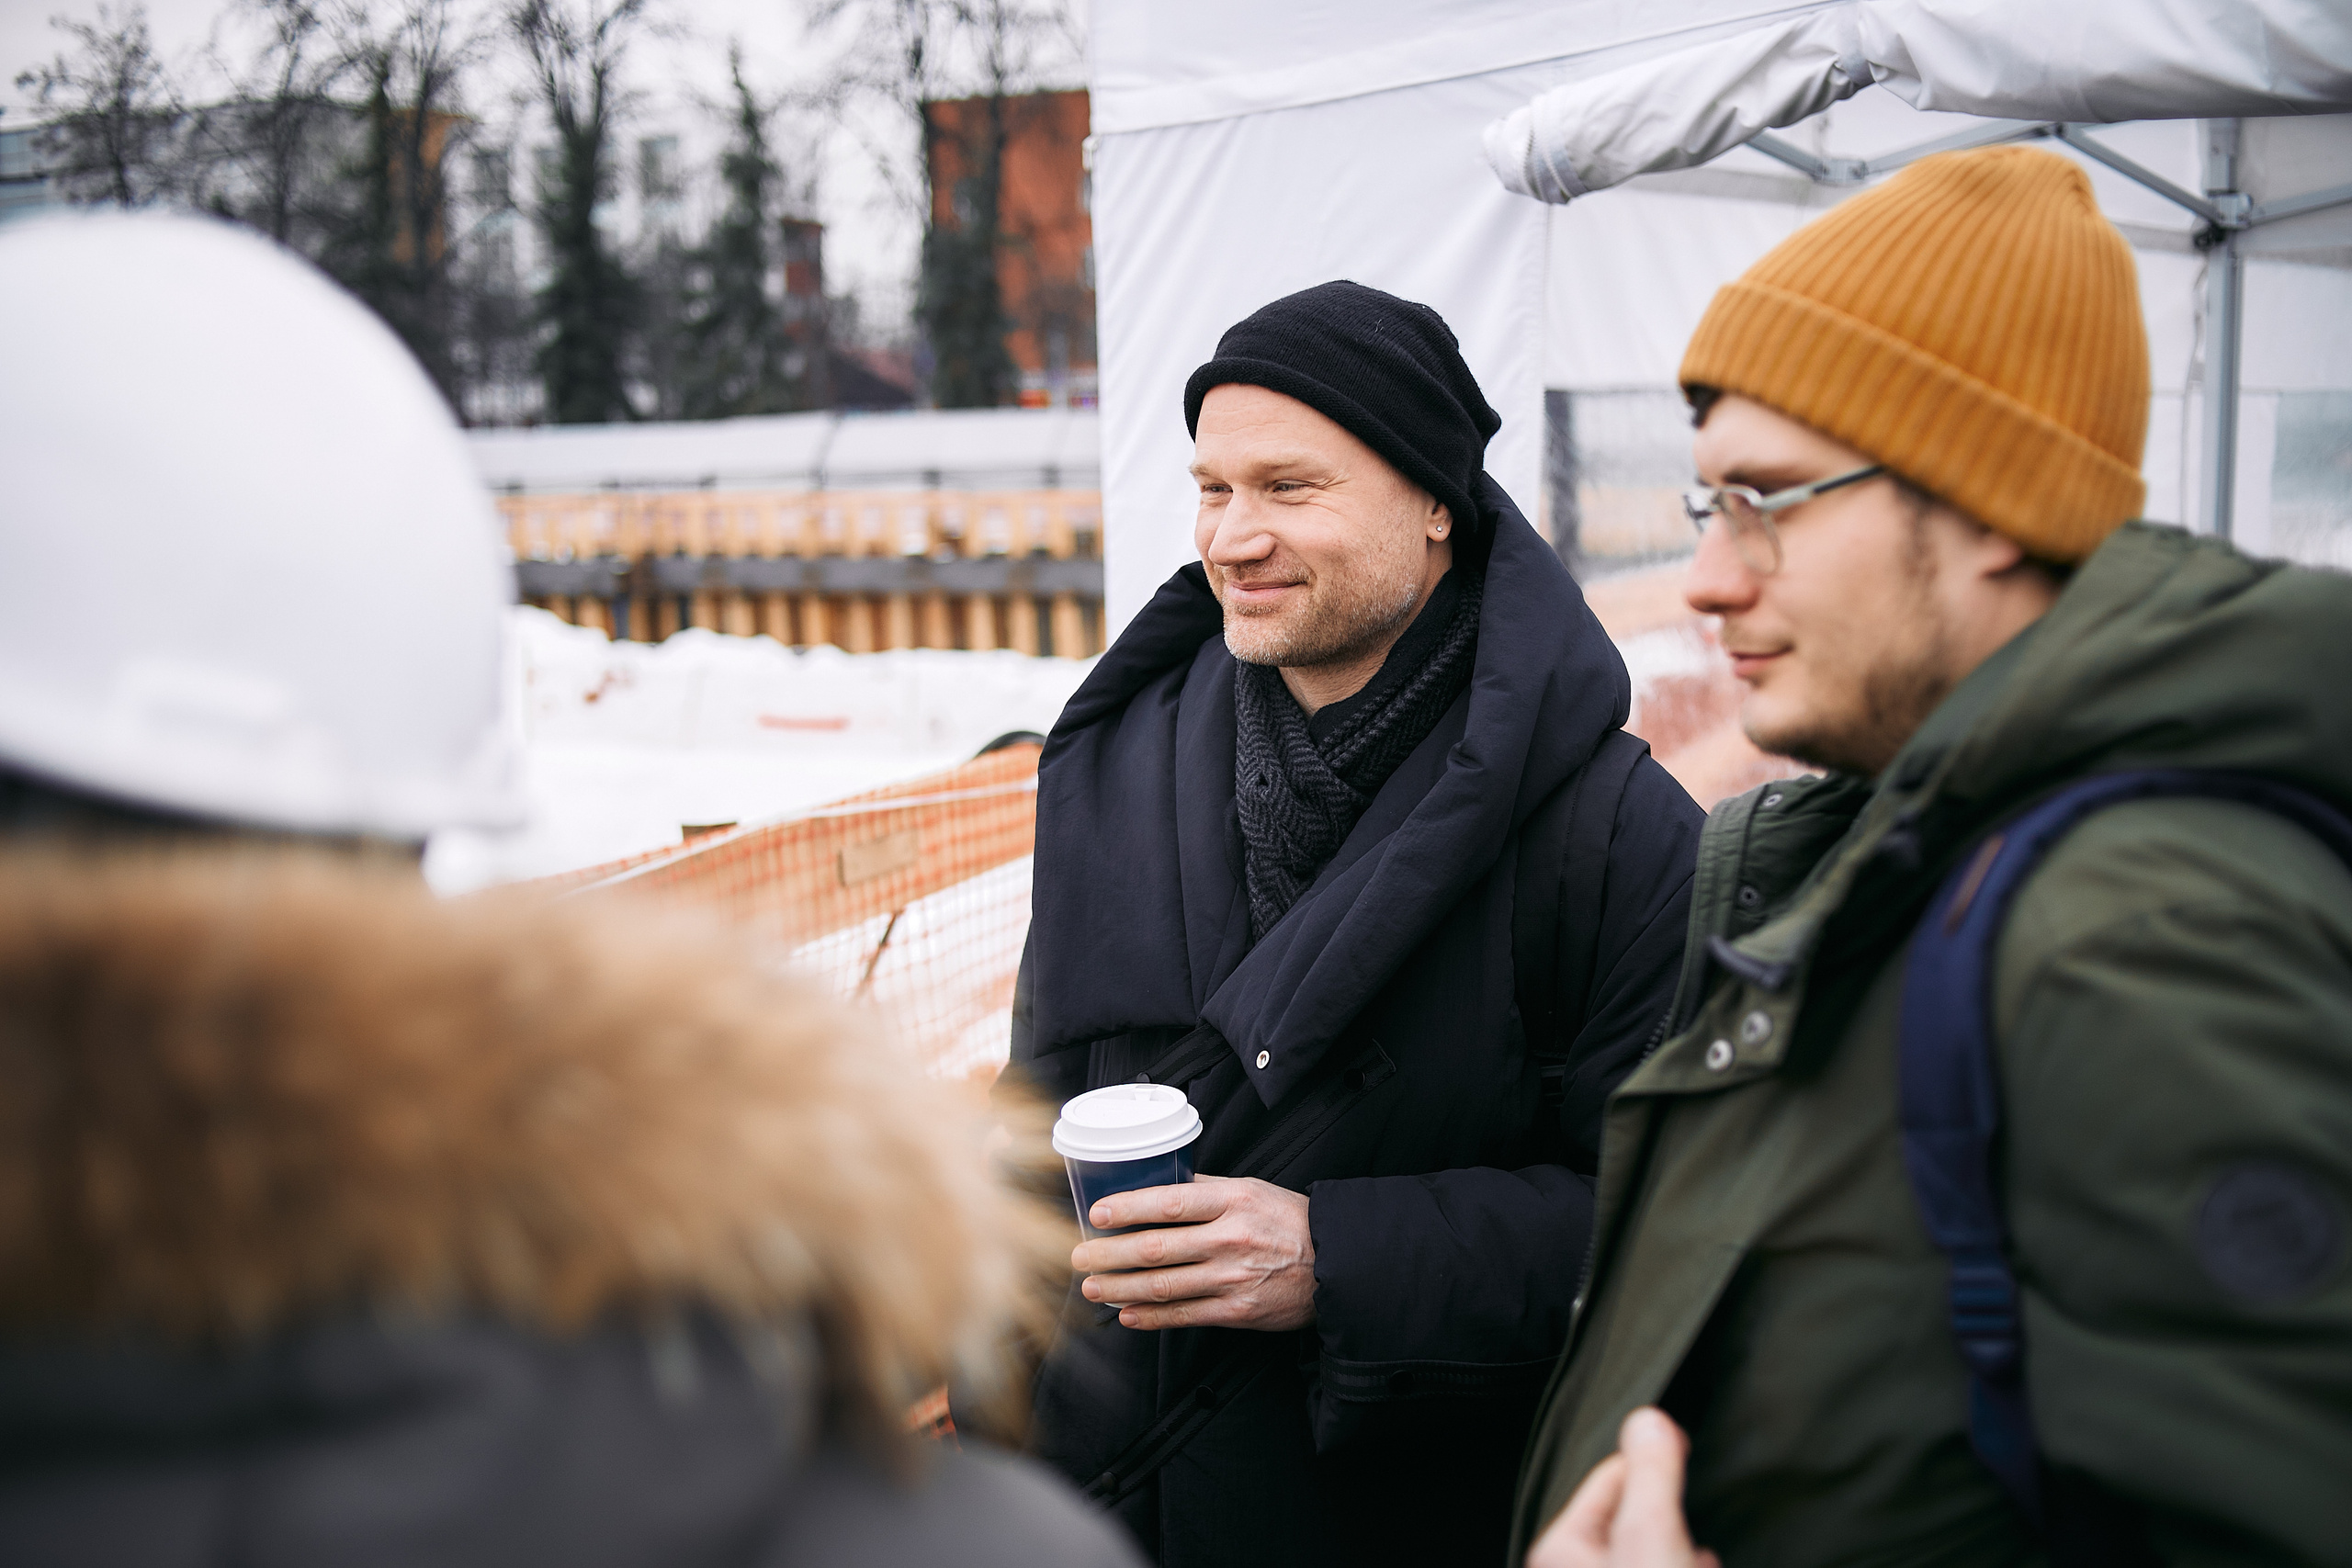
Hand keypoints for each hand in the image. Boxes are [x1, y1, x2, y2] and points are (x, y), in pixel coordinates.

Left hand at [1071, 1175, 1315, 1330]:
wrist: (1337, 1264)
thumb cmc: (1290, 1221)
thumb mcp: (1252, 1190)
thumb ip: (1207, 1189)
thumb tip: (1158, 1184)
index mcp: (1233, 1201)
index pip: (1169, 1202)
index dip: (1127, 1208)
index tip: (1096, 1213)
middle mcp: (1230, 1238)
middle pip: (1156, 1247)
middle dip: (1109, 1254)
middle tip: (1079, 1256)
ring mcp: (1232, 1278)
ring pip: (1163, 1285)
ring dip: (1120, 1288)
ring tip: (1092, 1287)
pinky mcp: (1237, 1311)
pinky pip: (1185, 1315)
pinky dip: (1151, 1316)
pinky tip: (1127, 1314)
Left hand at [1528, 1409, 1717, 1567]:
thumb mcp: (1650, 1536)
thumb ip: (1650, 1475)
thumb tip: (1649, 1419)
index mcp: (1559, 1551)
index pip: (1609, 1477)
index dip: (1650, 1461)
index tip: (1682, 1443)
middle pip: (1633, 1516)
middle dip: (1667, 1512)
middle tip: (1691, 1506)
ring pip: (1651, 1549)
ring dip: (1679, 1547)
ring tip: (1697, 1554)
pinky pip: (1663, 1565)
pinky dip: (1684, 1564)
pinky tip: (1700, 1566)